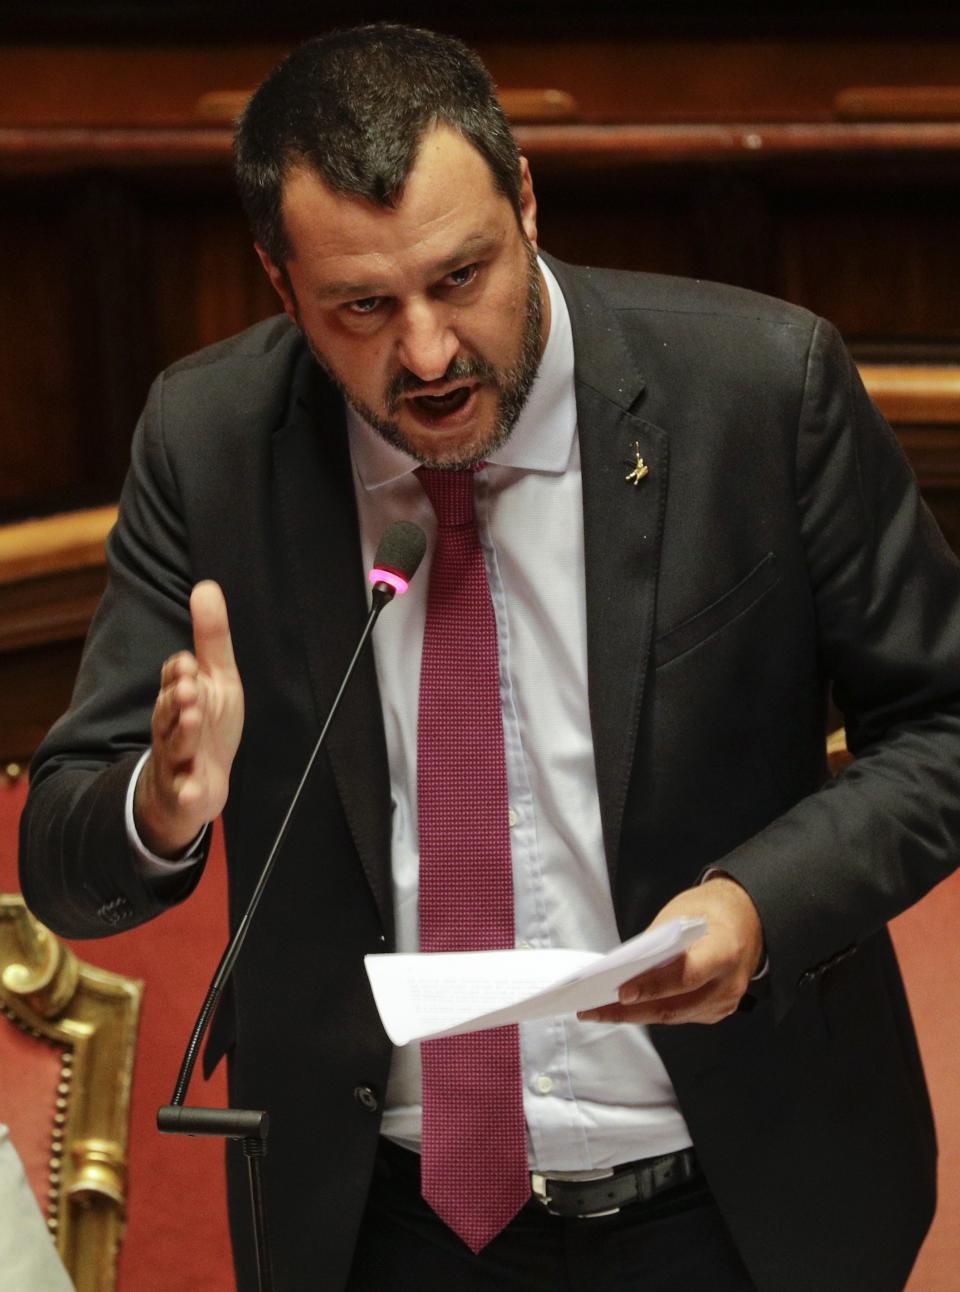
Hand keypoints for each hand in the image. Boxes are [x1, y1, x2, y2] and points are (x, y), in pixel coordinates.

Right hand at [134, 581, 243, 856]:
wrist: (194, 785)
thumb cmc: (206, 724)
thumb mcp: (216, 679)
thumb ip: (212, 638)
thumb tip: (206, 586)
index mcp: (179, 697)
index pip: (174, 680)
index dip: (180, 672)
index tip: (188, 662)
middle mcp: (172, 726)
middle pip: (169, 710)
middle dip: (177, 698)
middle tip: (188, 685)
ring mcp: (177, 760)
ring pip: (174, 746)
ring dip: (182, 732)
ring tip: (192, 718)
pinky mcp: (186, 791)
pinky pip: (185, 793)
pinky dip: (188, 792)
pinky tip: (193, 791)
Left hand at [577, 875, 763, 1025]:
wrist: (748, 920)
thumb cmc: (710, 911)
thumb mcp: (681, 913)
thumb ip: (658, 942)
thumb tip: (624, 969)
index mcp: (725, 951)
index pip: (686, 976)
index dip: (653, 987)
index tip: (621, 992)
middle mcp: (729, 984)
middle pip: (674, 1006)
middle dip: (630, 1011)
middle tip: (593, 1010)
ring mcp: (725, 1002)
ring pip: (673, 1016)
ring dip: (635, 1016)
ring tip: (599, 1011)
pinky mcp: (717, 1010)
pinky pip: (680, 1015)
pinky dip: (652, 1012)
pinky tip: (625, 1009)